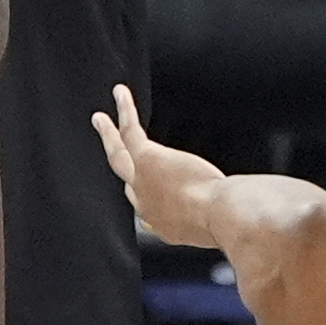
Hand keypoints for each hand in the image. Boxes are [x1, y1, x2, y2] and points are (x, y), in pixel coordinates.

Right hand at [91, 84, 227, 246]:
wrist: (219, 215)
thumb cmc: (225, 222)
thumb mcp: (215, 229)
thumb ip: (210, 224)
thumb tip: (220, 221)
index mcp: (162, 224)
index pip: (145, 207)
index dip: (143, 195)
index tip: (148, 188)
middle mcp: (146, 205)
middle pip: (124, 180)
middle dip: (117, 164)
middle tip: (109, 150)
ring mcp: (141, 181)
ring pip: (117, 152)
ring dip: (108, 134)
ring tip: (100, 118)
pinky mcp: (146, 158)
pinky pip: (129, 130)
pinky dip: (124, 111)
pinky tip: (121, 94)